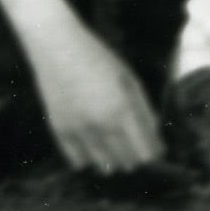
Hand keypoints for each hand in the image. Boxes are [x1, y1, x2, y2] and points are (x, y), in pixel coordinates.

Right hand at [33, 23, 164, 174]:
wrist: (55, 44)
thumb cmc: (97, 57)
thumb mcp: (129, 78)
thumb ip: (145, 110)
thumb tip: (154, 137)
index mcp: (123, 110)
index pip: (146, 153)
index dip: (153, 152)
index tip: (154, 147)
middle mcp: (101, 125)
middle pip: (127, 163)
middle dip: (135, 156)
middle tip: (132, 142)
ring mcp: (78, 129)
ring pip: (104, 166)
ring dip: (113, 160)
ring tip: (112, 146)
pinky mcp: (59, 129)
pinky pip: (77, 161)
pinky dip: (87, 159)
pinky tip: (91, 146)